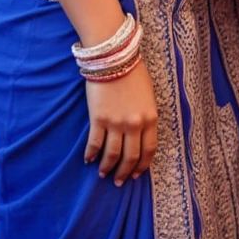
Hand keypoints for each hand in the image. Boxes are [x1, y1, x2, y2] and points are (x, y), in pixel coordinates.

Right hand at [84, 61, 158, 186]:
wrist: (114, 57)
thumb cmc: (133, 72)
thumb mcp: (148, 95)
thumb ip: (146, 115)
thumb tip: (140, 134)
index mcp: (150, 117)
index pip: (149, 150)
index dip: (142, 166)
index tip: (136, 174)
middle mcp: (135, 124)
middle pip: (130, 157)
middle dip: (124, 173)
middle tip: (119, 181)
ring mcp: (116, 123)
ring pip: (112, 155)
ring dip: (107, 167)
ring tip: (103, 173)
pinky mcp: (98, 119)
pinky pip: (95, 143)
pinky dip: (91, 154)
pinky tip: (88, 159)